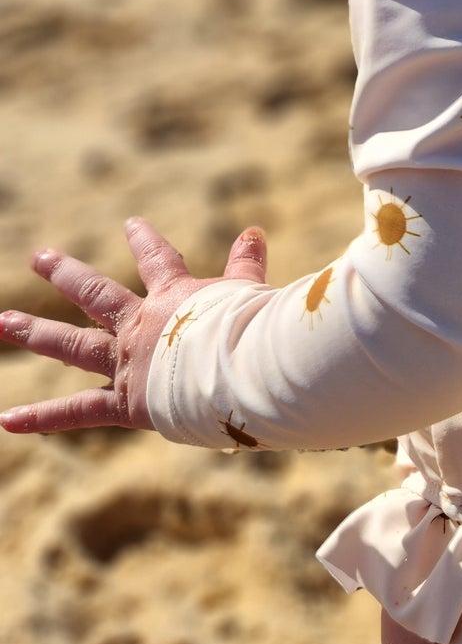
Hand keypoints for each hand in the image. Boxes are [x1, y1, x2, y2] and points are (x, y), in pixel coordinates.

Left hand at [0, 218, 269, 435]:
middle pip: (95, 293)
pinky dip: (42, 417)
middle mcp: (140, 325)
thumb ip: (247, 263)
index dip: (145, 240)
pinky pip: (76, 410)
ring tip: (2, 321)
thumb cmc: (252, 329)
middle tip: (39, 257)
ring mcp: (126, 361)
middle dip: (66, 274)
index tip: (131, 224)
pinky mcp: (124, 402)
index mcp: (175, 297)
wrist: (238, 371)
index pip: (157, 260)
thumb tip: (253, 231)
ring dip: (34, 331)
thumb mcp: (249, 290)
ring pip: (72, 344)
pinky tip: (7, 419)